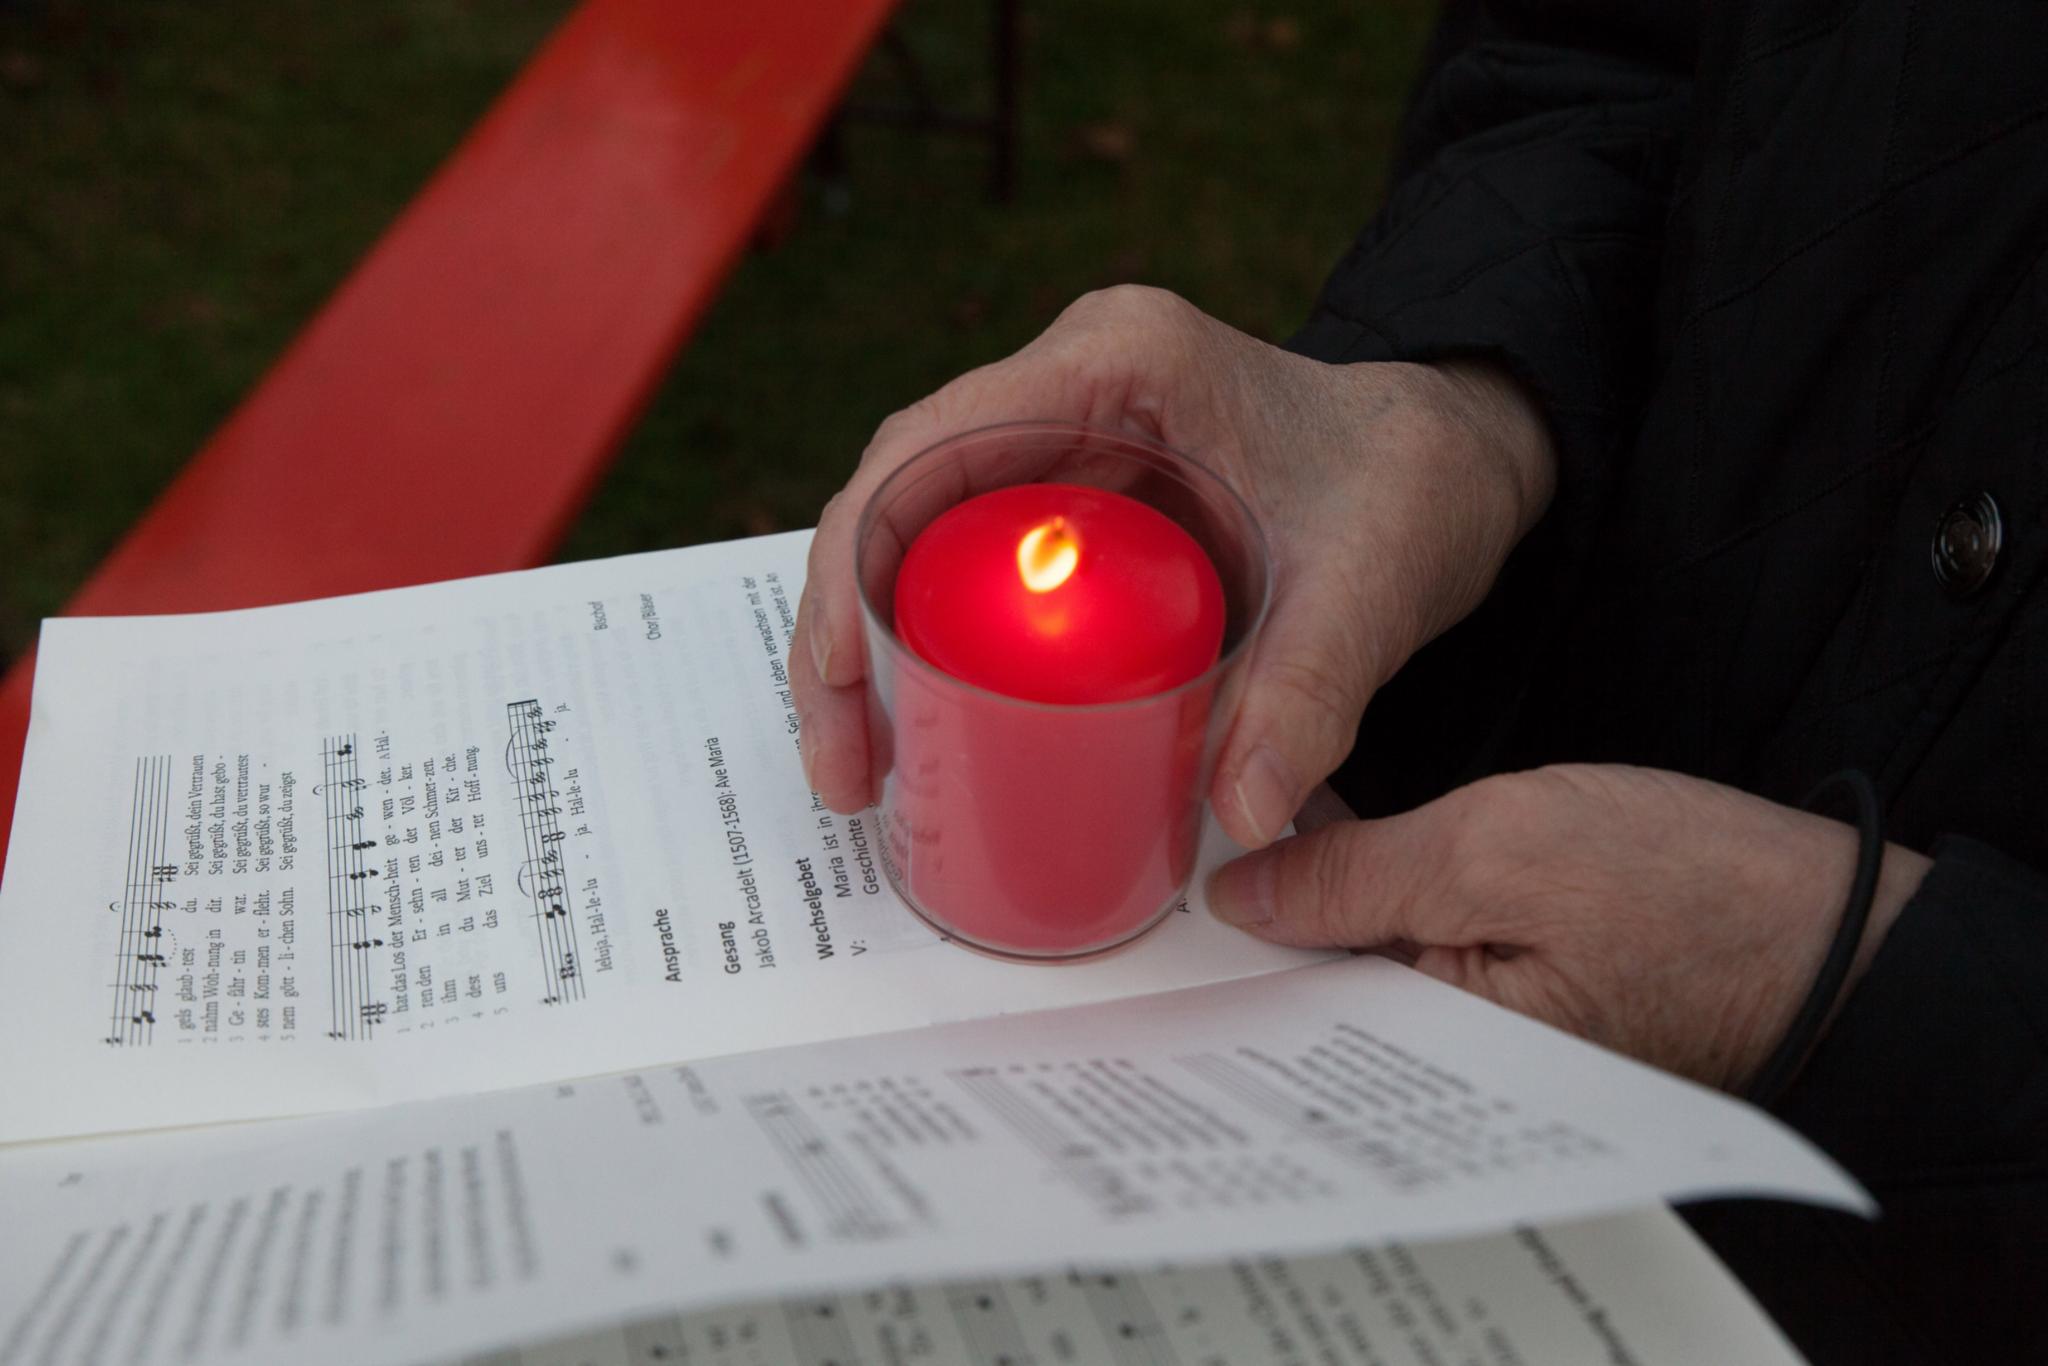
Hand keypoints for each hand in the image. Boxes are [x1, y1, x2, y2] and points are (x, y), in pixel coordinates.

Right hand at [791, 285, 1555, 844]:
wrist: (1446, 460)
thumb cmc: (1408, 482)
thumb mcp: (1376, 583)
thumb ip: (1315, 690)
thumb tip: (1241, 814)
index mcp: (1115, 358)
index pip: (930, 447)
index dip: (853, 564)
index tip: (842, 682)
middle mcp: (1065, 381)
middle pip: (895, 496)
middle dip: (841, 630)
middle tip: (848, 770)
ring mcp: (1060, 431)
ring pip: (914, 531)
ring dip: (871, 645)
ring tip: (868, 773)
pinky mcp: (1070, 486)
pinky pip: (967, 560)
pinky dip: (932, 643)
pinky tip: (930, 729)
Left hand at [1209, 764, 1933, 1090]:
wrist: (1827, 926)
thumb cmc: (1688, 891)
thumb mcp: (1497, 849)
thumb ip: (1357, 879)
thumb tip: (1240, 896)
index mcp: (1429, 1048)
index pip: (1282, 1004)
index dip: (1222, 932)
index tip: (1165, 859)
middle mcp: (1440, 1059)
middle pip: (1308, 988)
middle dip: (1258, 917)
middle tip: (1191, 821)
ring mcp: (1476, 1029)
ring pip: (1354, 963)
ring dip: (1311, 901)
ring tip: (1245, 818)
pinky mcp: (1506, 990)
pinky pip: (1408, 953)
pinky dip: (1371, 901)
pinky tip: (1331, 842)